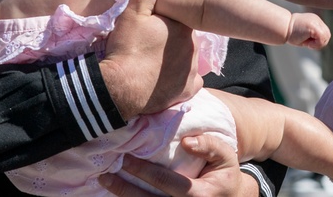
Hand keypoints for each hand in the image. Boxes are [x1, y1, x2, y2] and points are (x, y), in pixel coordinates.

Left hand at [98, 135, 256, 196]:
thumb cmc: (225, 175)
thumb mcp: (226, 157)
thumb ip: (209, 146)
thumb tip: (186, 140)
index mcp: (199, 194)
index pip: (164, 181)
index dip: (142, 170)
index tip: (125, 158)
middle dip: (124, 187)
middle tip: (105, 173)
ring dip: (123, 196)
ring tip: (106, 182)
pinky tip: (119, 192)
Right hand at [100, 0, 200, 119]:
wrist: (118, 87)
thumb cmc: (127, 47)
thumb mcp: (132, 12)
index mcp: (183, 26)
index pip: (179, 19)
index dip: (165, 22)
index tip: (151, 28)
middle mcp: (194, 47)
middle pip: (183, 39)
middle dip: (171, 40)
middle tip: (149, 46)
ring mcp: (192, 70)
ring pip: (187, 59)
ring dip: (175, 60)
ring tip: (153, 63)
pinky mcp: (187, 91)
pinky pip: (189, 82)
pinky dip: (180, 81)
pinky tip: (165, 80)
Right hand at [286, 12, 329, 48]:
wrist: (282, 28)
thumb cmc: (290, 33)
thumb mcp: (304, 33)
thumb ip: (313, 35)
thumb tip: (321, 42)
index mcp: (315, 21)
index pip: (324, 33)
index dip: (318, 41)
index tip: (307, 41)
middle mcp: (317, 20)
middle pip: (327, 35)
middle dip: (319, 43)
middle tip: (307, 43)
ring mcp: (316, 22)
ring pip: (326, 37)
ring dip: (316, 44)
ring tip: (306, 42)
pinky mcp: (314, 27)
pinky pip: (322, 39)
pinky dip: (315, 44)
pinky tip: (306, 43)